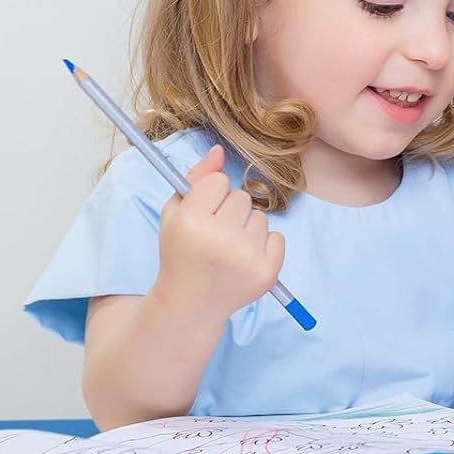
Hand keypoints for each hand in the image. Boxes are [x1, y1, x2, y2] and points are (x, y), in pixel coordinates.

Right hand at [152, 145, 284, 328]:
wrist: (189, 304)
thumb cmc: (181, 253)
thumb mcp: (175, 214)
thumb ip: (196, 178)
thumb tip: (219, 149)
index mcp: (191, 221)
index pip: (218, 181)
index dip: (211, 196)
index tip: (203, 214)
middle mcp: (220, 238)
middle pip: (242, 197)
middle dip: (229, 212)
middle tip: (214, 236)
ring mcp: (246, 257)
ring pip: (261, 216)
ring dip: (247, 229)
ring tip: (227, 250)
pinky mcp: (267, 272)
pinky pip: (278, 237)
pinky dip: (265, 246)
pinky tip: (243, 261)